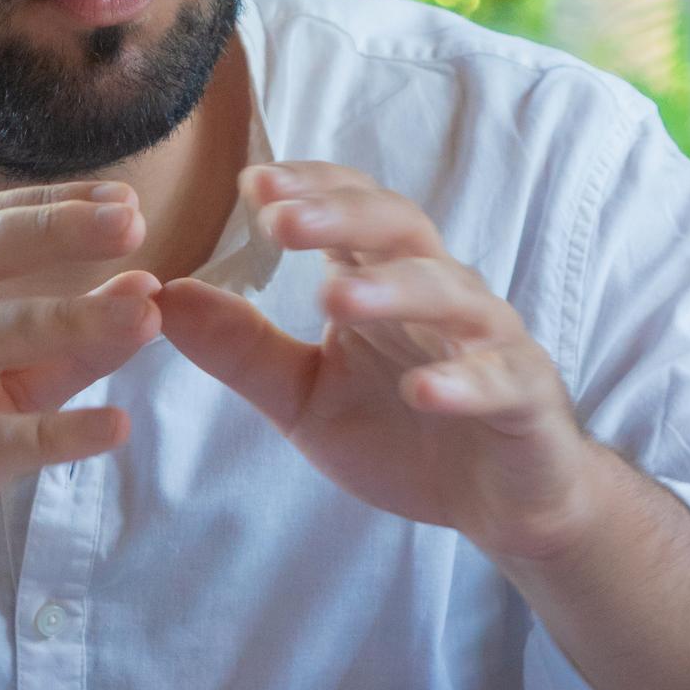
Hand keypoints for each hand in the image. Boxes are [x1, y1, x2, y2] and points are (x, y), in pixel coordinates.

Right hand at [0, 182, 159, 636]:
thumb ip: (70, 349)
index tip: (121, 198)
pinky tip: (113, 427)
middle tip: (132, 223)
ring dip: (62, 319)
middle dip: (47, 231)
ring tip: (144, 316)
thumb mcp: (2, 396)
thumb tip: (145, 293)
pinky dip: (48, 434)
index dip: (43, 205)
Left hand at [158, 162, 601, 561]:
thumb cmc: (403, 433)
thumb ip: (241, 349)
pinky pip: (499, 381)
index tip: (251, 185)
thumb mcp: (302, 396)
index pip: (350, 208)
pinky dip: (463, 382)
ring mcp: (489, 342)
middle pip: (399, 228)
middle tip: (278, 218)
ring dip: (391, 290)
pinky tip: (423, 390)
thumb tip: (163, 296)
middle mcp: (440, 293)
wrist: (500, 504)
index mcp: (382, 281)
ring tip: (333, 297)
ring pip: (450, 293)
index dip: (308, 189)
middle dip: (340, 216)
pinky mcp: (526, 400)